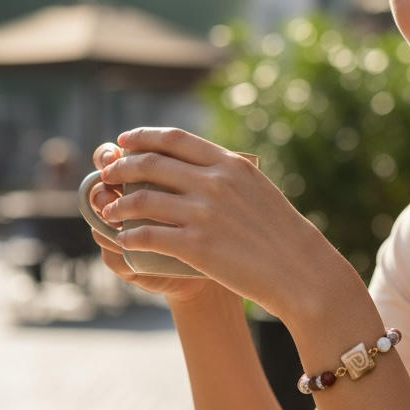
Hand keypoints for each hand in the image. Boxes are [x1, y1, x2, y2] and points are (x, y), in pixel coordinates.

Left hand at [96, 127, 349, 320]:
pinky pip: (148, 235)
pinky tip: (124, 240)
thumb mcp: (259, 190)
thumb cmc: (282, 235)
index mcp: (230, 165)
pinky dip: (129, 235)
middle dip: (120, 168)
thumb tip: (200, 168)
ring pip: (142, 199)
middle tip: (108, 176)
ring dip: (118, 204)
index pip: (175, 139)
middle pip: (151, 164)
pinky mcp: (196, 246)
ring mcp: (203, 214)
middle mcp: (214, 183)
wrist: (301, 272)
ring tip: (110, 211)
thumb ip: (229, 176)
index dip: (143, 137)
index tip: (125, 142)